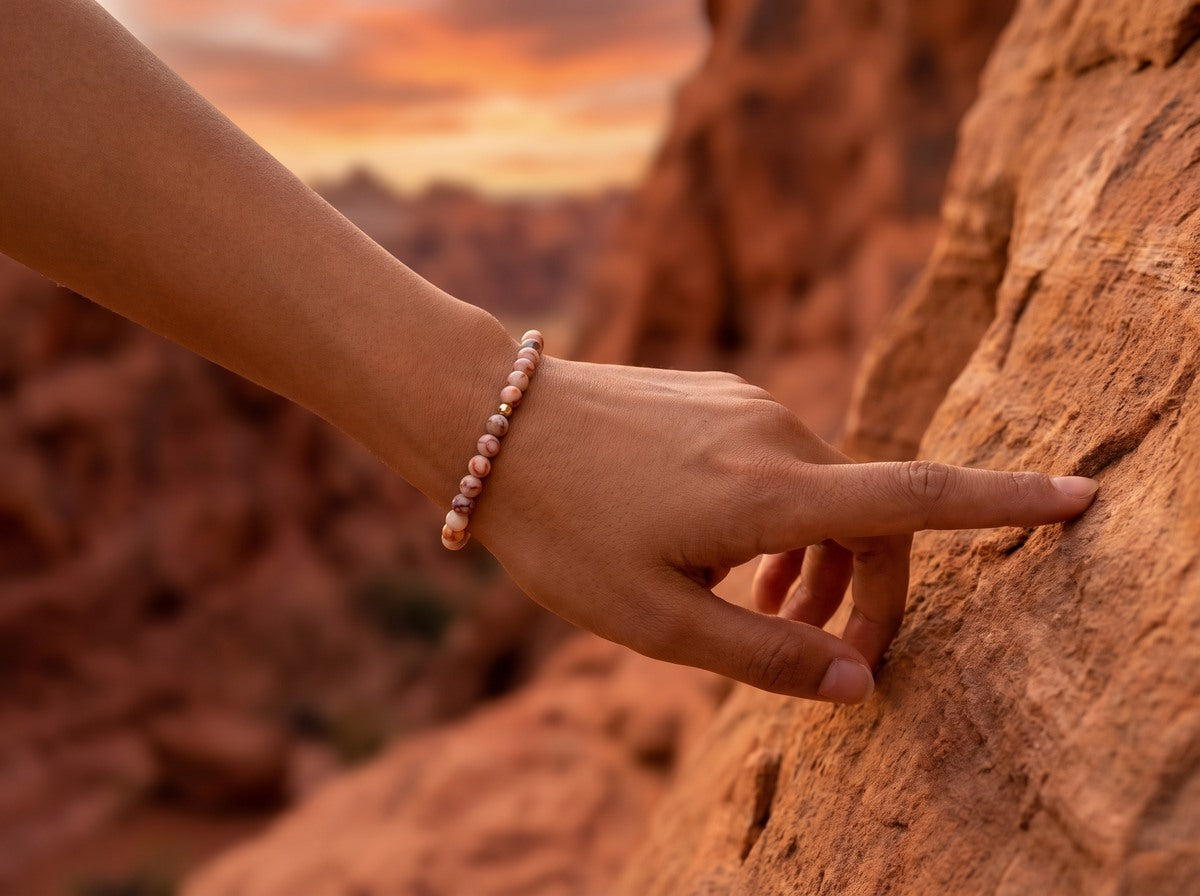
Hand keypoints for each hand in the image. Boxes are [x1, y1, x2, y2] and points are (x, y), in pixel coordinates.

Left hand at [470, 358, 1097, 703]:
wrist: (493, 426)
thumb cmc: (566, 531)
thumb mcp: (656, 621)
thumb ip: (765, 656)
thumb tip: (859, 687)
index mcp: (771, 494)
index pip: (917, 497)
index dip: (1006, 502)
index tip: (1078, 495)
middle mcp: (775, 435)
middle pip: (874, 516)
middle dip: (869, 592)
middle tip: (825, 657)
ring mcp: (746, 405)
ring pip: (824, 490)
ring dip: (818, 557)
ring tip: (763, 605)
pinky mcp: (718, 395)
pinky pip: (779, 460)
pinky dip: (781, 514)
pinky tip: (722, 546)